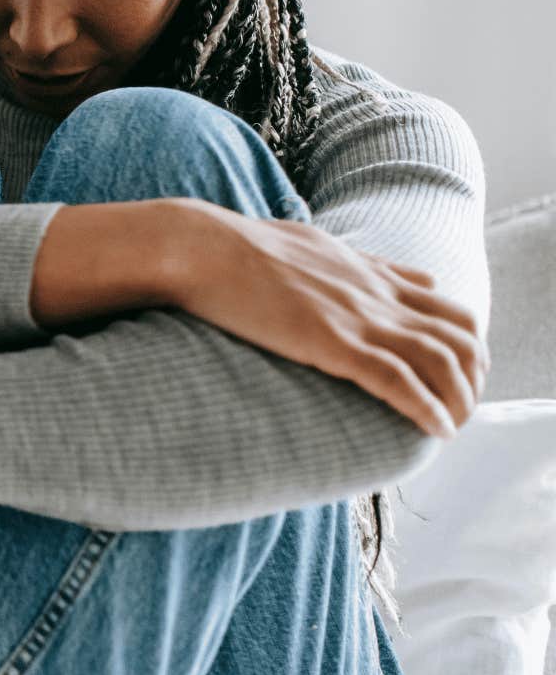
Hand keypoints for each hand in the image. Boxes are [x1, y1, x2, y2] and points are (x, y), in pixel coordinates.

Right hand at [175, 200, 487, 437]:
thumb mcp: (307, 244)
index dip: (464, 346)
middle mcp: (376, 294)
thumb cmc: (237, 246)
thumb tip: (373, 269)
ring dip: (459, 399)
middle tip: (460, 406)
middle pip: (462, 335)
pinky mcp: (333, 342)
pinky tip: (437, 430)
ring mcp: (358, 317)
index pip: (448, 307)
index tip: (454, 376)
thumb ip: (350, 262)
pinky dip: (428, 409)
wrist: (201, 247)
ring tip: (454, 425)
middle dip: (474, 375)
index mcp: (369, 273)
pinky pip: (399, 380)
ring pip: (443, 360)